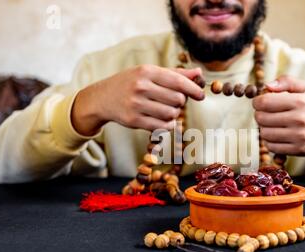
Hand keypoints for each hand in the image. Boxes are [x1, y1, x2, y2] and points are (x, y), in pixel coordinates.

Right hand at [72, 65, 204, 135]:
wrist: (102, 98)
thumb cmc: (131, 83)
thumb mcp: (149, 73)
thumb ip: (175, 74)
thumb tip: (199, 73)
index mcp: (147, 71)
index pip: (178, 81)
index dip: (193, 89)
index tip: (201, 95)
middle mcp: (141, 86)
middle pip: (178, 99)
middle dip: (180, 102)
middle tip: (174, 101)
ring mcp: (136, 104)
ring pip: (171, 114)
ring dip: (174, 114)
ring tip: (167, 110)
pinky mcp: (134, 120)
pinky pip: (162, 126)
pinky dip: (168, 125)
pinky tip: (163, 120)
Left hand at [253, 76, 304, 160]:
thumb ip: (287, 81)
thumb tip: (267, 86)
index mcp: (300, 101)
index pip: (265, 102)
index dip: (257, 102)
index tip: (260, 103)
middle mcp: (299, 119)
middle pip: (262, 118)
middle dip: (259, 115)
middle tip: (265, 114)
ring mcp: (299, 136)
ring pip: (265, 133)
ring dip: (264, 129)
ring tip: (271, 125)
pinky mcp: (298, 150)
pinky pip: (271, 147)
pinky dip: (269, 141)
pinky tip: (276, 136)